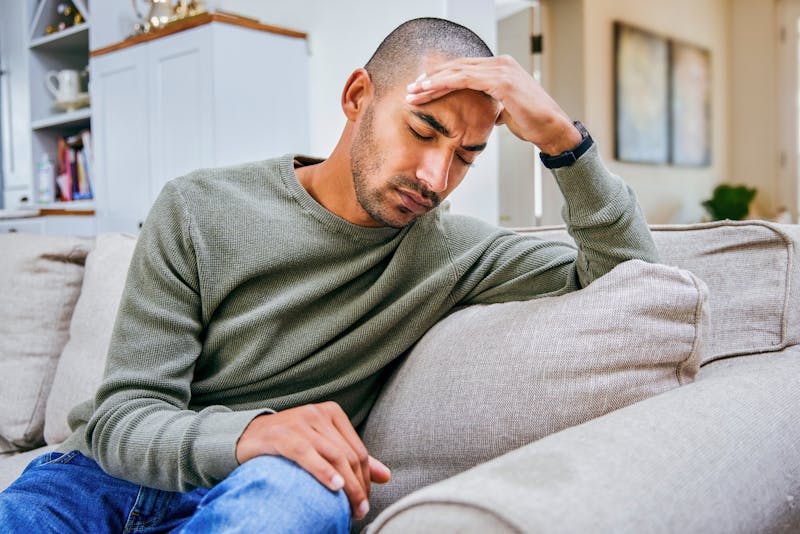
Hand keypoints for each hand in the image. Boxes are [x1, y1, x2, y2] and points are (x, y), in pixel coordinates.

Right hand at [235, 402, 390, 519]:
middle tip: (360, 511)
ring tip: (350, 509)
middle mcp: (318, 413)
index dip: (366, 480)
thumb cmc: (289, 442)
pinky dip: (324, 472)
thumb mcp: (322, 446)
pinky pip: (307, 454)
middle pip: (349, 455)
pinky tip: (335, 487)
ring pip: (334, 456)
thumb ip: (352, 458)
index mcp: (332, 413)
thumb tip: (386, 476)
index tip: (365, 502)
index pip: (358, 451)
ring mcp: (300, 421)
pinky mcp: (282, 434)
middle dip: (359, 487)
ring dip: (347, 486)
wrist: (248, 436)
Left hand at [405, 55, 581, 154]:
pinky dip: (445, 84)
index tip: (421, 90)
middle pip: (457, 67)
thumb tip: (486, 111)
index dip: (440, 79)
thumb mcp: (507, 110)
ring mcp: (502, 69)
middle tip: (410, 90)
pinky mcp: (502, 81)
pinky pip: (466, 79)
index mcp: (501, 68)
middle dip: (430, 79)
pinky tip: (430, 91)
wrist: (552, 129)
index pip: (463, 69)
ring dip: (432, 82)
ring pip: (457, 71)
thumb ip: (494, 104)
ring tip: (413, 92)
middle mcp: (501, 63)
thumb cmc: (532, 122)